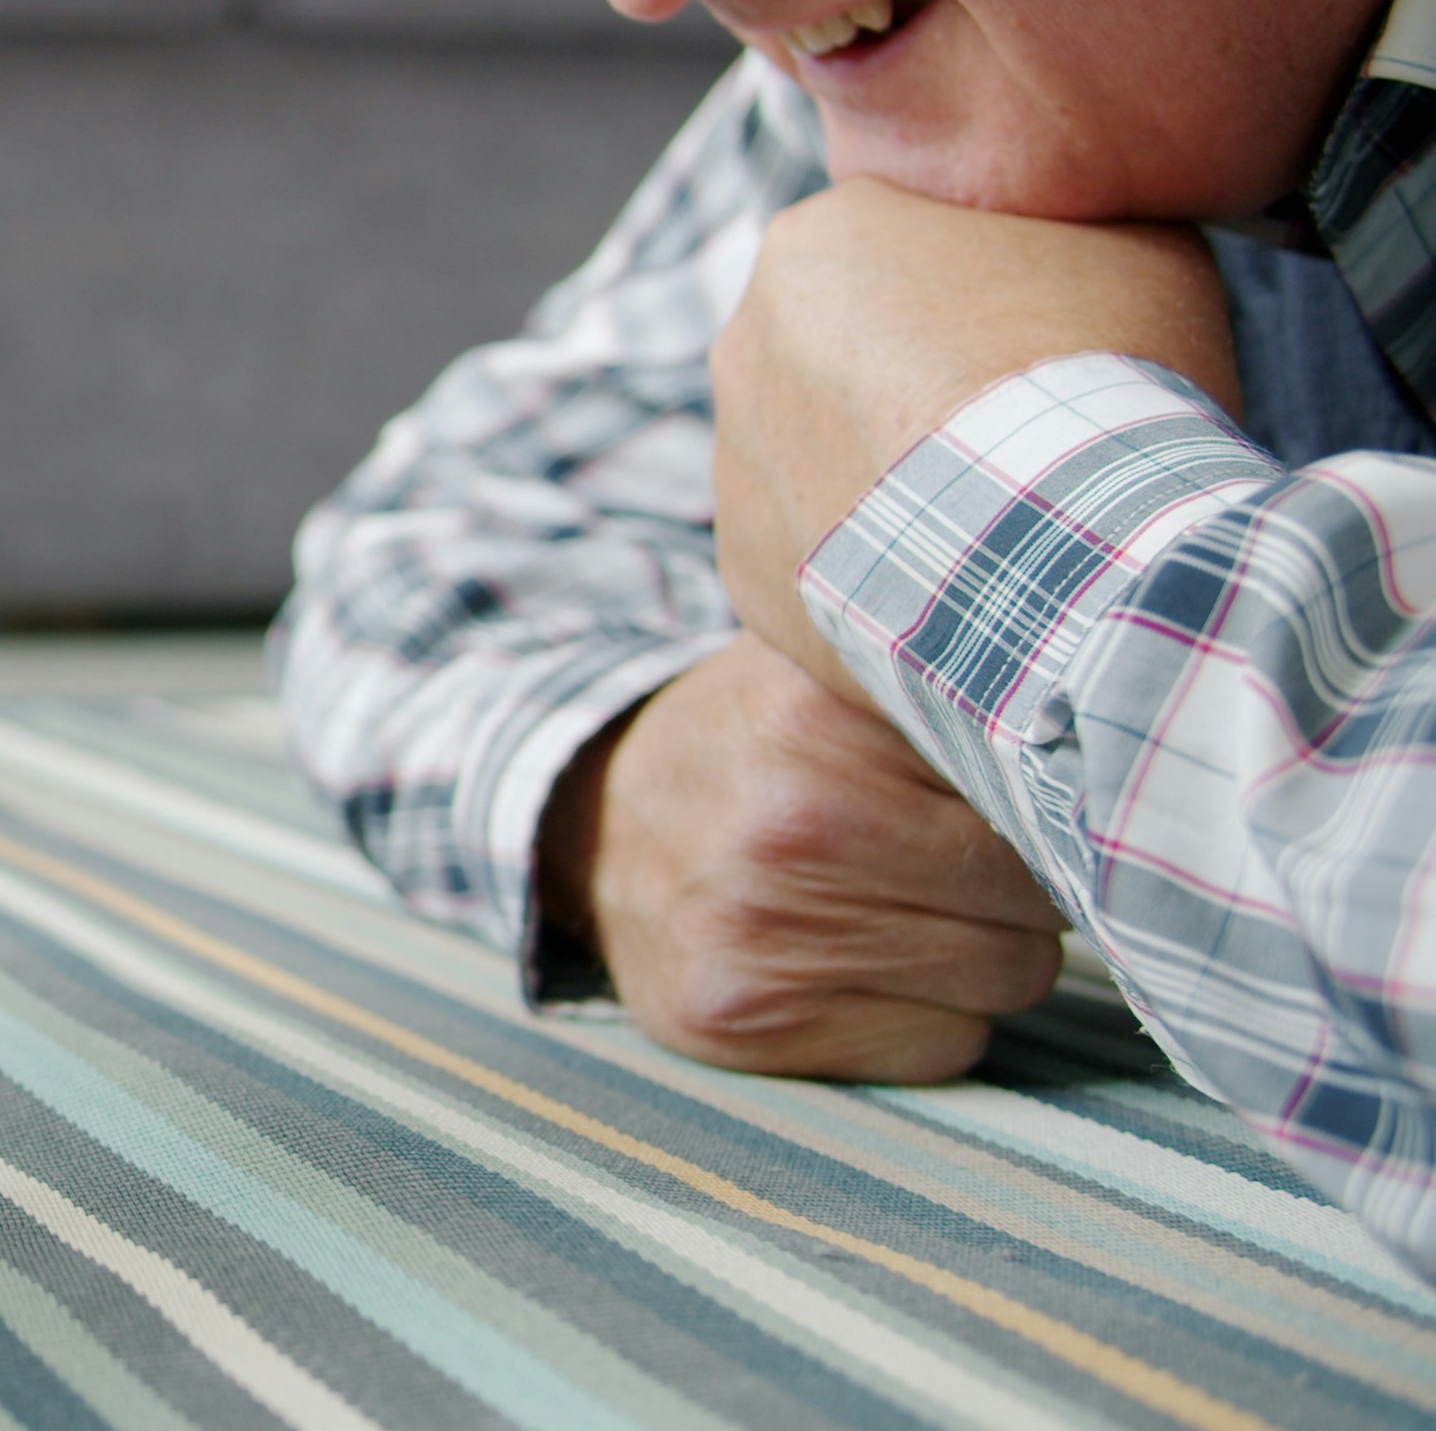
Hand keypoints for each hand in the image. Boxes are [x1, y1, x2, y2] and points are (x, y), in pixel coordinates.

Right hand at [540, 635, 1067, 1081]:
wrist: (594, 825)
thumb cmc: (760, 746)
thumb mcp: (834, 673)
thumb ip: (952, 682)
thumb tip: (1129, 724)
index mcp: (814, 716)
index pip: (1037, 793)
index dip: (1043, 799)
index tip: (1020, 793)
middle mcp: (786, 824)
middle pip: (1038, 900)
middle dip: (1017, 886)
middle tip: (945, 857)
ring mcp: (756, 932)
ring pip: (1007, 979)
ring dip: (978, 953)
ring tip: (899, 906)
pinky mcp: (740, 1020)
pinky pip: (945, 1049)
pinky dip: (926, 1018)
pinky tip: (861, 967)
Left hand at [710, 180, 1234, 697]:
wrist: (1071, 543)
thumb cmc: (1104, 373)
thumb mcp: (1126, 241)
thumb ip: (1052, 225)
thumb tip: (1060, 242)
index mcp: (812, 242)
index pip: (886, 255)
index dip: (970, 302)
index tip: (1031, 346)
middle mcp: (744, 342)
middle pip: (838, 359)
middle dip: (909, 391)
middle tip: (1011, 433)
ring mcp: (733, 461)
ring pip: (817, 461)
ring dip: (888, 482)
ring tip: (993, 518)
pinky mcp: (747, 568)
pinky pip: (813, 563)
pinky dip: (874, 573)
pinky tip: (955, 586)